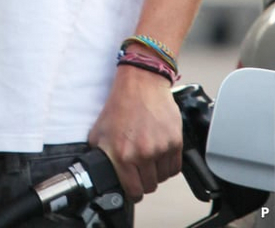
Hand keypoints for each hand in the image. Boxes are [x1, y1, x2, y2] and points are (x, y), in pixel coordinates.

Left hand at [88, 64, 182, 202]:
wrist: (141, 82)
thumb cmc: (120, 104)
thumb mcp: (98, 133)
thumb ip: (101, 158)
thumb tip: (101, 175)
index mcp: (122, 155)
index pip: (133, 192)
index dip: (133, 191)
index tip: (133, 186)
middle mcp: (142, 154)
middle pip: (150, 186)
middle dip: (145, 180)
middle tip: (140, 167)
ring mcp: (161, 148)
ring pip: (163, 177)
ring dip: (157, 171)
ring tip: (150, 155)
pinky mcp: (175, 141)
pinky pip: (175, 166)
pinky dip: (169, 163)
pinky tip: (160, 151)